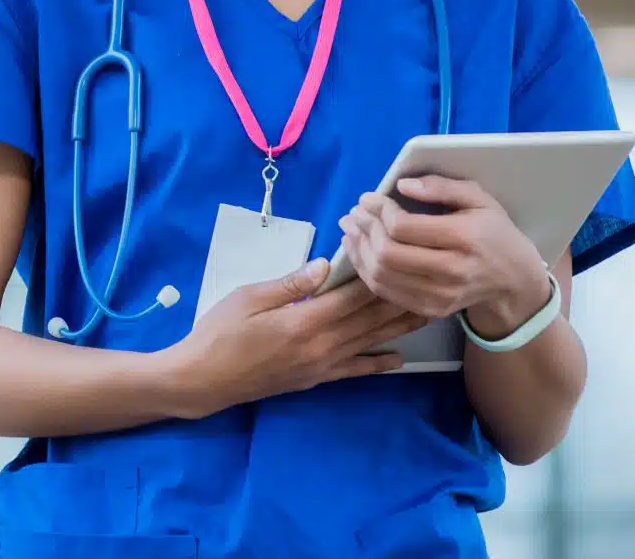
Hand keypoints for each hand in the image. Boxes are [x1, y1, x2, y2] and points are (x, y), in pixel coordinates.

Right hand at [171, 258, 425, 417]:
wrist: (205, 379)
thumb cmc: (220, 332)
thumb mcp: (248, 298)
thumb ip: (290, 284)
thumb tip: (326, 266)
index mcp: (304, 321)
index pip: (352, 296)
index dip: (377, 275)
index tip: (396, 255)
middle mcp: (322, 346)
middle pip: (371, 320)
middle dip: (400, 299)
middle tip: (429, 281)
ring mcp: (323, 365)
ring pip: (370, 343)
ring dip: (399, 327)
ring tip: (428, 311)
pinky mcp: (317, 378)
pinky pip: (356, 370)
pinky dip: (379, 363)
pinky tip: (398, 357)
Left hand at [339, 176, 552, 338]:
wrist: (514, 280)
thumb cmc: (493, 232)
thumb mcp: (478, 199)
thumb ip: (442, 187)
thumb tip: (402, 185)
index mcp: (465, 238)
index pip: (404, 227)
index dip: (378, 211)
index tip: (368, 198)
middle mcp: (452, 271)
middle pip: (387, 253)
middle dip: (364, 229)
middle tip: (354, 213)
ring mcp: (440, 296)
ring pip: (381, 276)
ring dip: (358, 250)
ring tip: (350, 230)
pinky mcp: (430, 310)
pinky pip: (386, 293)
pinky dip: (365, 271)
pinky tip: (360, 252)